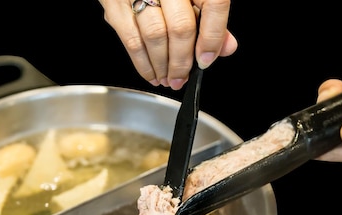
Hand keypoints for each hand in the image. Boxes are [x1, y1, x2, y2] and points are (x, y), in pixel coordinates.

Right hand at [99, 0, 237, 89]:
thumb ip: (212, 18)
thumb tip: (226, 47)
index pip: (214, 4)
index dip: (212, 38)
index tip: (205, 60)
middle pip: (181, 26)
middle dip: (182, 61)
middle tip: (182, 78)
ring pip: (155, 36)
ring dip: (163, 66)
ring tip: (167, 79)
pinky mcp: (115, 2)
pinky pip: (131, 39)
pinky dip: (142, 63)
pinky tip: (151, 73)